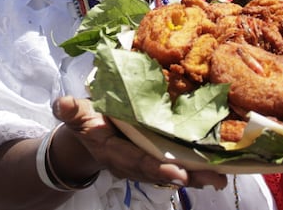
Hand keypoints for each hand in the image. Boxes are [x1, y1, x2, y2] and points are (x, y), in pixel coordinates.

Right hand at [53, 96, 226, 189]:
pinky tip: (219, 170)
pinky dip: (197, 169)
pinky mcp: (157, 157)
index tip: (178, 172)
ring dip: (199, 176)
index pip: (137, 161)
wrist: (88, 135)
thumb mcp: (76, 114)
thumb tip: (60, 104)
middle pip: (163, 171)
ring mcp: (146, 162)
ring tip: (222, 177)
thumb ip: (70, 110)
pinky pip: (178, 165)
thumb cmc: (86, 120)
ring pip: (174, 171)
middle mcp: (133, 162)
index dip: (157, 166)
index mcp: (114, 152)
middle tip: (214, 178)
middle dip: (189, 176)